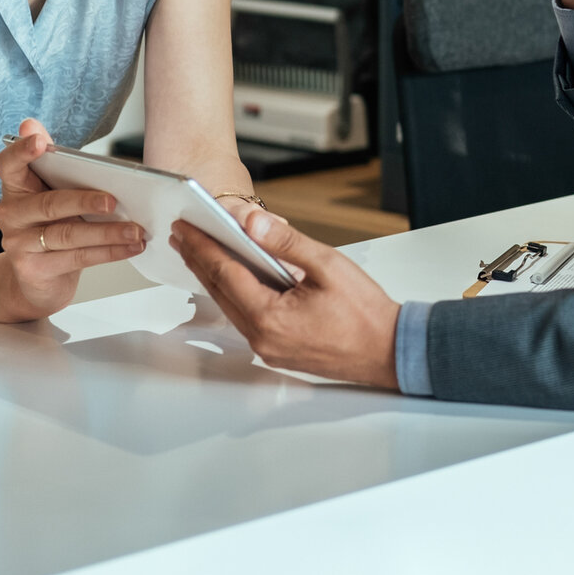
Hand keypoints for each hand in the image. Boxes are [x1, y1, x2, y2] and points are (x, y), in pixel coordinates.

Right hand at [0, 118, 146, 320]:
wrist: (37, 280)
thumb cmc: (53, 227)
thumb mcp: (54, 194)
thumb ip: (54, 163)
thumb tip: (33, 123)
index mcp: (16, 188)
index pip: (8, 164)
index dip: (21, 151)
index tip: (42, 141)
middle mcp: (11, 215)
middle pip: (48, 204)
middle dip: (84, 201)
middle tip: (113, 200)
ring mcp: (19, 244)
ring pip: (68, 235)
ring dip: (107, 232)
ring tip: (136, 230)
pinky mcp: (34, 270)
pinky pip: (78, 258)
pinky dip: (110, 252)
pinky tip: (132, 246)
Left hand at [171, 210, 400, 388]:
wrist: (391, 351)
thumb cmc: (366, 313)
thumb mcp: (328, 265)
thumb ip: (286, 243)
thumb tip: (252, 222)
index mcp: (270, 318)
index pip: (225, 274)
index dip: (203, 246)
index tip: (186, 227)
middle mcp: (262, 338)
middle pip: (220, 293)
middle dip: (199, 261)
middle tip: (182, 235)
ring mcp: (268, 349)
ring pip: (231, 307)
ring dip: (215, 278)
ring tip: (201, 253)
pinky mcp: (278, 352)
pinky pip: (247, 319)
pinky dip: (236, 295)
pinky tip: (235, 280)